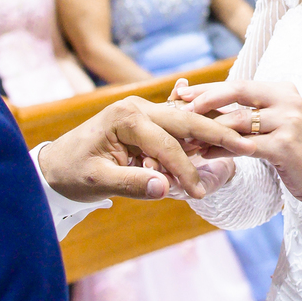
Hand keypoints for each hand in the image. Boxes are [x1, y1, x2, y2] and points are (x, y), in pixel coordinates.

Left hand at [38, 96, 255, 202]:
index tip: (198, 192)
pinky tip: (219, 144)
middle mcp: (137, 107)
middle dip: (216, 133)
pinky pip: (177, 129)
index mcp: (125, 117)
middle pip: (186, 120)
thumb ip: (131, 184)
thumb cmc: (73, 173)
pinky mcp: (147, 122)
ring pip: (185, 122)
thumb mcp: (97, 182)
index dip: (184, 169)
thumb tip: (165, 188)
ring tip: (239, 145)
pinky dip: (197, 138)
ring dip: (209, 135)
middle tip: (246, 146)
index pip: (166, 143)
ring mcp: (144, 112)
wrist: (55, 165)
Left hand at [175, 80, 301, 200]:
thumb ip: (248, 112)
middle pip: (239, 92)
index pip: (240, 84)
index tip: (183, 92)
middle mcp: (288, 101)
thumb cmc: (293, 148)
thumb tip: (205, 105)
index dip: (210, 88)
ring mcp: (289, 123)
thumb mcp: (274, 122)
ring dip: (210, 129)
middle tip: (180, 107)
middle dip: (206, 98)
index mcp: (283, 90)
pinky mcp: (285, 147)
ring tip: (188, 136)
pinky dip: (222, 149)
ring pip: (239, 121)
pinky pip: (245, 146)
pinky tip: (205, 153)